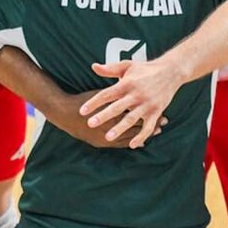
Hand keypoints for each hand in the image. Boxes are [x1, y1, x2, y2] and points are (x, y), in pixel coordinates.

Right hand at [51, 90, 166, 149]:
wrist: (63, 114)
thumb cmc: (82, 100)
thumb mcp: (100, 92)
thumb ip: (115, 90)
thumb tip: (129, 83)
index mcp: (111, 110)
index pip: (135, 111)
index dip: (148, 110)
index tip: (161, 108)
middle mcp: (110, 125)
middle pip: (135, 125)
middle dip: (150, 123)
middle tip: (164, 121)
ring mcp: (105, 136)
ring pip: (130, 136)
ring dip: (144, 134)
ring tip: (157, 131)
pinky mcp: (101, 143)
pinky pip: (121, 144)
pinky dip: (132, 141)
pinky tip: (140, 141)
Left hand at [79, 60, 185, 148]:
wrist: (170, 71)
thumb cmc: (145, 69)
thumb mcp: (127, 65)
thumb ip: (110, 69)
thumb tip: (93, 66)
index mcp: (127, 83)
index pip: (107, 94)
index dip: (94, 102)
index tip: (82, 111)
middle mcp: (136, 94)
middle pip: (117, 107)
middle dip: (103, 116)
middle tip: (90, 124)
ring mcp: (147, 104)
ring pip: (131, 119)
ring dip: (120, 129)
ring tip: (108, 137)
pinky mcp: (156, 112)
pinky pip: (148, 127)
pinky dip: (141, 136)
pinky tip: (132, 145)